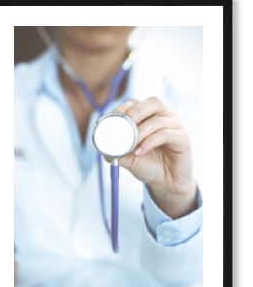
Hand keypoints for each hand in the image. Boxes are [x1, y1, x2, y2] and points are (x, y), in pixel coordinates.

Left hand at [113, 97, 196, 218]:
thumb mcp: (127, 158)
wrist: (165, 183)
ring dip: (142, 131)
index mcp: (150, 116)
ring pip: (159, 119)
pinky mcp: (183, 139)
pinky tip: (140, 152)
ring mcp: (175, 126)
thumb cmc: (147, 165)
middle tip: (124, 125)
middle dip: (136, 112)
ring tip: (132, 145)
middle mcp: (165, 117)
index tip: (112, 119)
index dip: (124, 108)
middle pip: (153, 102)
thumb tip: (102, 145)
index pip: (137, 103)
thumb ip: (116, 151)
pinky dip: (150, 142)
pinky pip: (166, 134)